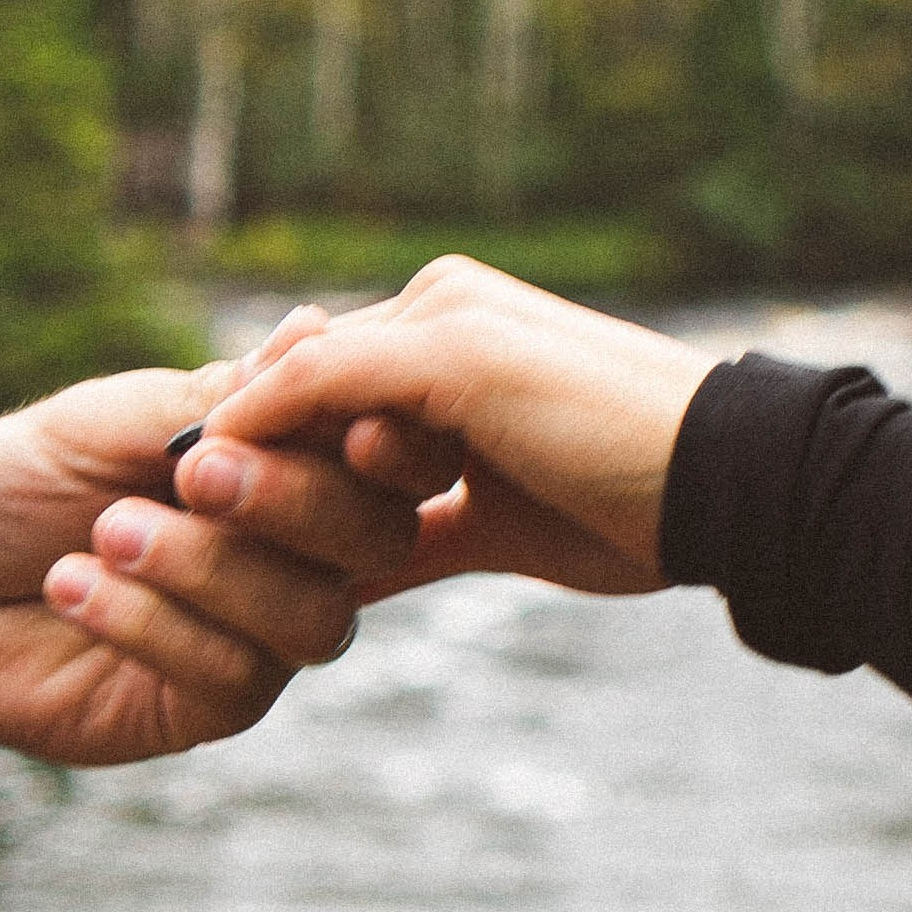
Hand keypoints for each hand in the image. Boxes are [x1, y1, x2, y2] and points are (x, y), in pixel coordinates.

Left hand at [0, 361, 425, 804]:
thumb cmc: (18, 484)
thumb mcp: (110, 421)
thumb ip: (217, 396)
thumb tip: (313, 329)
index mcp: (291, 460)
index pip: (385, 448)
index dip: (382, 435)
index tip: (321, 412)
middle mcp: (300, 549)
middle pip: (375, 535)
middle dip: (293, 499)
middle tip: (194, 469)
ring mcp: (264, 631)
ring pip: (314, 617)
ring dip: (212, 568)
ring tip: (107, 533)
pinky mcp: (214, 702)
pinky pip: (234, 675)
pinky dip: (151, 623)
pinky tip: (71, 585)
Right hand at [190, 261, 713, 596]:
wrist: (718, 492)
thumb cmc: (598, 411)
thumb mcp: (461, 362)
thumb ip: (341, 371)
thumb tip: (233, 407)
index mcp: (434, 310)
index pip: (308, 363)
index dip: (255, 416)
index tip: (193, 472)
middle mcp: (440, 371)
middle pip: (323, 429)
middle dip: (286, 473)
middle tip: (257, 511)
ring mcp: (460, 455)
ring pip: (352, 493)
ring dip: (318, 523)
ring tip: (302, 546)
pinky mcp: (483, 528)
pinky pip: (394, 552)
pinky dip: (357, 572)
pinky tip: (309, 601)